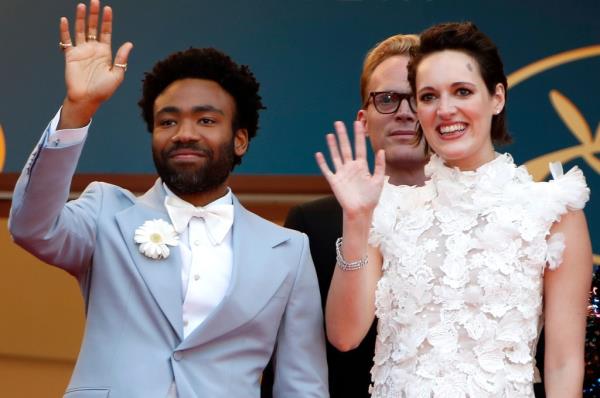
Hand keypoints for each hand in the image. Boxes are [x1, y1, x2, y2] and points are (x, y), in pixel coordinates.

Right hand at [58, 0, 132, 127]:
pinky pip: (66, 40)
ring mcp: (81, 51)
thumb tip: (129, 44)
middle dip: (95, 15)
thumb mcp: (117, 75)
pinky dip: (65, 30)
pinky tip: (65, 20)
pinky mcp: (70, 55)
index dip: (107, 21)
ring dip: (81, 19)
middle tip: (95, 1)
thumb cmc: (103, 90)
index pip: (106, 32)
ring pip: (80, 30)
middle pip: (93, 28)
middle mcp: (93, 49)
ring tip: (82, 6)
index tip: (108, 9)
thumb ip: (121, 59)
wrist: (87, 99)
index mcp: (105, 53)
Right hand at [316, 121, 385, 217]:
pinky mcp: (334, 181)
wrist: (361, 211)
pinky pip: (327, 170)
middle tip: (339, 123)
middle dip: (343, 135)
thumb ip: (380, 166)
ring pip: (336, 156)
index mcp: (362, 166)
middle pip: (346, 148)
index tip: (357, 123)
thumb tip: (381, 151)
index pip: (360, 147)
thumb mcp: (378, 181)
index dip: (358, 135)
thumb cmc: (371, 198)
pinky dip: (322, 163)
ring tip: (330, 134)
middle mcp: (351, 167)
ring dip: (332, 145)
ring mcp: (342, 173)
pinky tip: (319, 154)